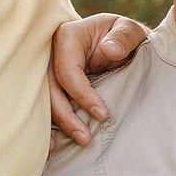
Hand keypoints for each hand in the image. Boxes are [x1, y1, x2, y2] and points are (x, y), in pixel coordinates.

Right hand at [50, 14, 149, 144]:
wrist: (120, 44)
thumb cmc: (123, 35)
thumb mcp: (129, 29)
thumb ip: (124, 36)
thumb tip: (109, 50)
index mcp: (67, 37)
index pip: (67, 69)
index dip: (81, 94)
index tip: (102, 113)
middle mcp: (50, 54)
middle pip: (50, 89)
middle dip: (65, 116)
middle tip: (84, 138)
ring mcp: (49, 71)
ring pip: (45, 101)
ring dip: (57, 124)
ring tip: (75, 143)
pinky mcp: (53, 86)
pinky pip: (47, 106)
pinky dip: (49, 126)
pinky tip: (53, 146)